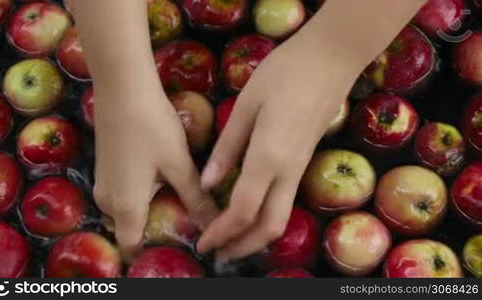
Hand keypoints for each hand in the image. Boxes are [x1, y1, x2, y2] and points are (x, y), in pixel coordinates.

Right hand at [93, 84, 218, 260]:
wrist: (122, 88)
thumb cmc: (152, 128)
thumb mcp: (178, 165)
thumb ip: (195, 199)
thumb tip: (215, 226)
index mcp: (125, 206)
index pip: (132, 248)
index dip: (151, 254)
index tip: (178, 248)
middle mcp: (107, 201)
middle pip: (131, 229)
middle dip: (156, 230)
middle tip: (188, 223)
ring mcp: (103, 184)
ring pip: (128, 210)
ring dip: (151, 210)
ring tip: (181, 203)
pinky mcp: (104, 168)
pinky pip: (124, 194)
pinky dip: (142, 195)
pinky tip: (164, 180)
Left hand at [196, 31, 361, 262]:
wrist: (331, 59)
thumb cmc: (284, 73)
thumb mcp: (246, 106)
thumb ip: (227, 148)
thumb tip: (207, 184)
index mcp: (268, 157)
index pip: (242, 210)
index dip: (221, 232)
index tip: (202, 243)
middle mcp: (288, 171)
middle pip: (269, 226)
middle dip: (243, 246)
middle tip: (219, 254)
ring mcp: (301, 167)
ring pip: (281, 216)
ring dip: (256, 235)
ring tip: (231, 239)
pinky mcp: (305, 160)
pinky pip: (286, 199)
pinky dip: (266, 216)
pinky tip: (249, 211)